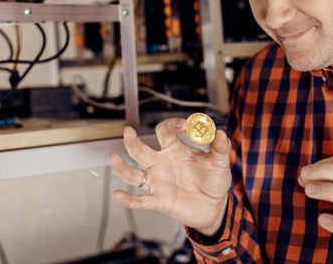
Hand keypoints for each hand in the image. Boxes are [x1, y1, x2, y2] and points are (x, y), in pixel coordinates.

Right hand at [110, 118, 231, 234]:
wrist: (215, 206)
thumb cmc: (213, 180)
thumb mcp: (219, 162)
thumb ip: (220, 147)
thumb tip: (219, 132)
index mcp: (174, 149)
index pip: (165, 131)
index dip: (173, 125)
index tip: (186, 125)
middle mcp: (161, 163)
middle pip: (140, 150)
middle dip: (132, 141)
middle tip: (127, 130)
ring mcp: (158, 182)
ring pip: (134, 174)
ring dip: (122, 167)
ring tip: (113, 157)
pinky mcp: (160, 200)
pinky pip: (140, 200)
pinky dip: (129, 199)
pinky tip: (117, 194)